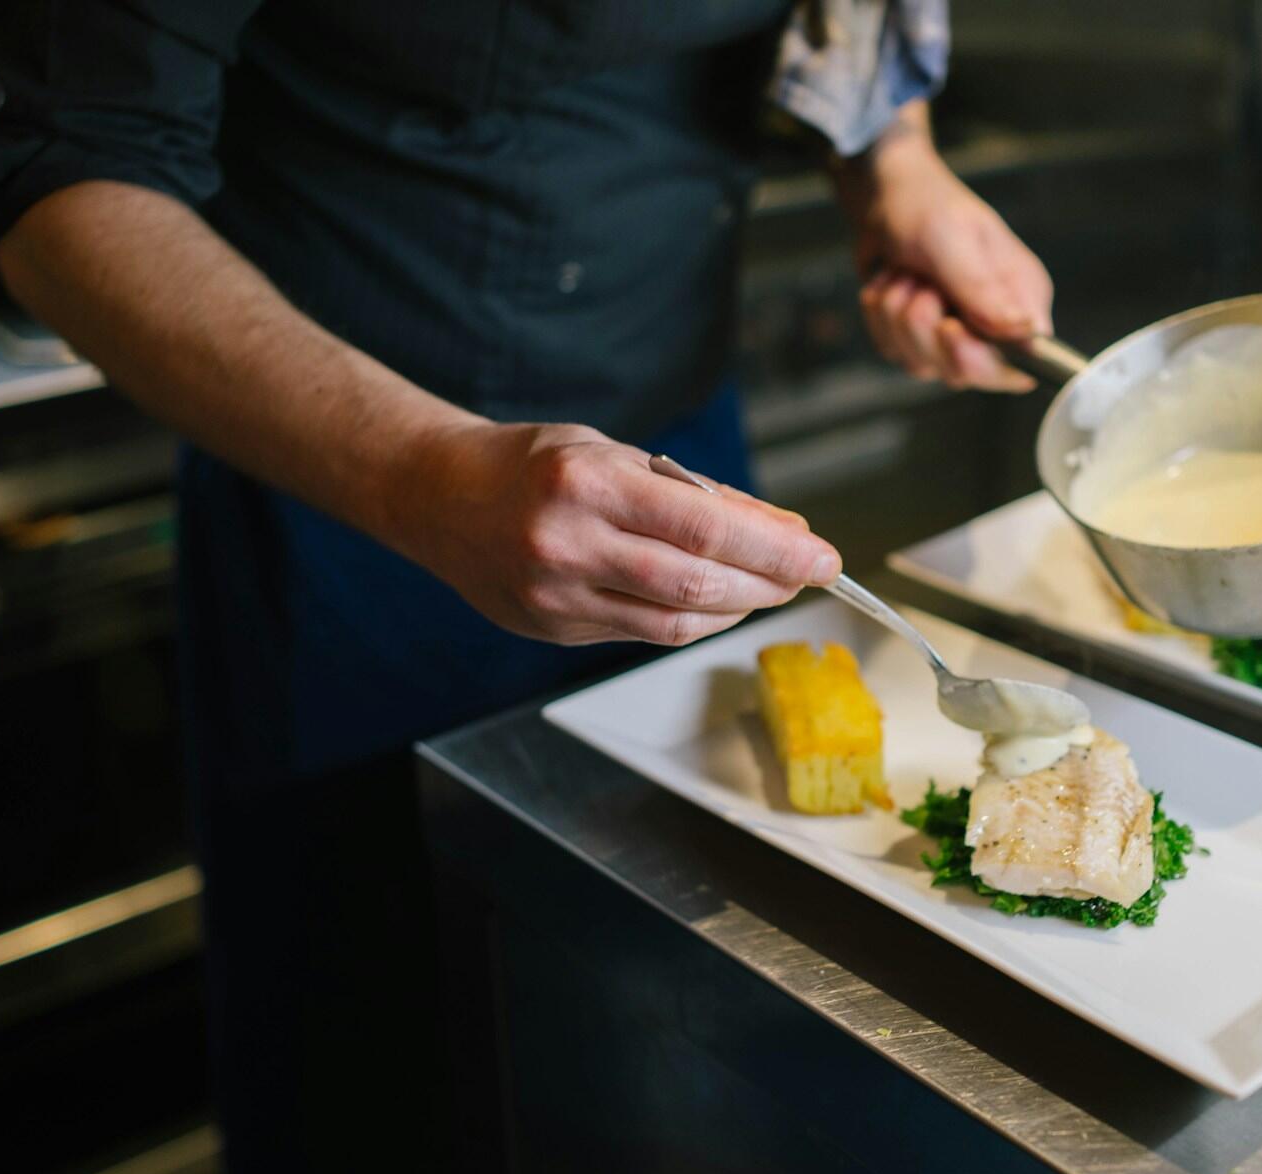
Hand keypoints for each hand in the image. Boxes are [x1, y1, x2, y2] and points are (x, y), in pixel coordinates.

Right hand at [404, 421, 841, 645]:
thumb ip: (694, 492)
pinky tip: (719, 603)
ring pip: (674, 621)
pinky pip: (644, 633)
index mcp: (585, 482)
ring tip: (772, 587)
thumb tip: (781, 527)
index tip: (823, 556)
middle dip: (769, 583)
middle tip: (811, 574)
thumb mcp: (613, 452)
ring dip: (738, 608)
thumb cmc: (532, 464)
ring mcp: (556, 594)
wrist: (437, 497)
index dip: (774, 549)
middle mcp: (567, 543)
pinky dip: (693, 620)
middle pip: (696, 581)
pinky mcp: (552, 629)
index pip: (703, 526)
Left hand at [841, 117, 1053, 391]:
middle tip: (922, 284)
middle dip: (925, 327)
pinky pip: (893, 351)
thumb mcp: (954, 242)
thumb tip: (1028, 331)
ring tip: (907, 273)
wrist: (883, 196)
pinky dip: (881, 315)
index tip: (949, 325)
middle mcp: (994, 324)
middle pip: (962, 372)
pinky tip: (891, 283)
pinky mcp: (919, 339)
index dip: (978, 357)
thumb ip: (984, 291)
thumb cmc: (927, 206)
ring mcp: (955, 336)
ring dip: (898, 314)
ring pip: (920, 364)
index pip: (1019, 362)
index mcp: (1021, 298)